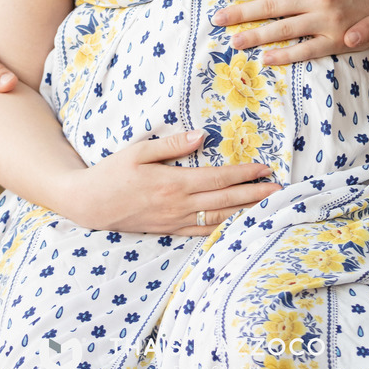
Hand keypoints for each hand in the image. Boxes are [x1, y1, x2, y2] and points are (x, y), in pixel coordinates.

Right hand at [65, 129, 280, 235]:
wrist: (89, 204)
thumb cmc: (112, 172)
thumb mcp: (139, 150)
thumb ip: (172, 143)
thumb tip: (202, 136)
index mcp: (173, 183)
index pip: (217, 178)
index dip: (243, 174)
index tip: (264, 168)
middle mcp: (178, 206)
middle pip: (225, 201)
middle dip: (254, 195)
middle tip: (279, 190)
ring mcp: (174, 222)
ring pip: (218, 220)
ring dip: (245, 213)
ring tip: (267, 208)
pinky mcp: (168, 231)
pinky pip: (202, 232)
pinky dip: (223, 229)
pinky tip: (236, 225)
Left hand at [211, 0, 368, 65]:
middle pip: (271, 5)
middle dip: (240, 12)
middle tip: (217, 19)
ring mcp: (326, 20)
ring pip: (283, 29)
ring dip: (256, 36)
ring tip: (234, 41)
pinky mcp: (335, 42)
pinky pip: (305, 51)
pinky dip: (284, 56)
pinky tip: (265, 59)